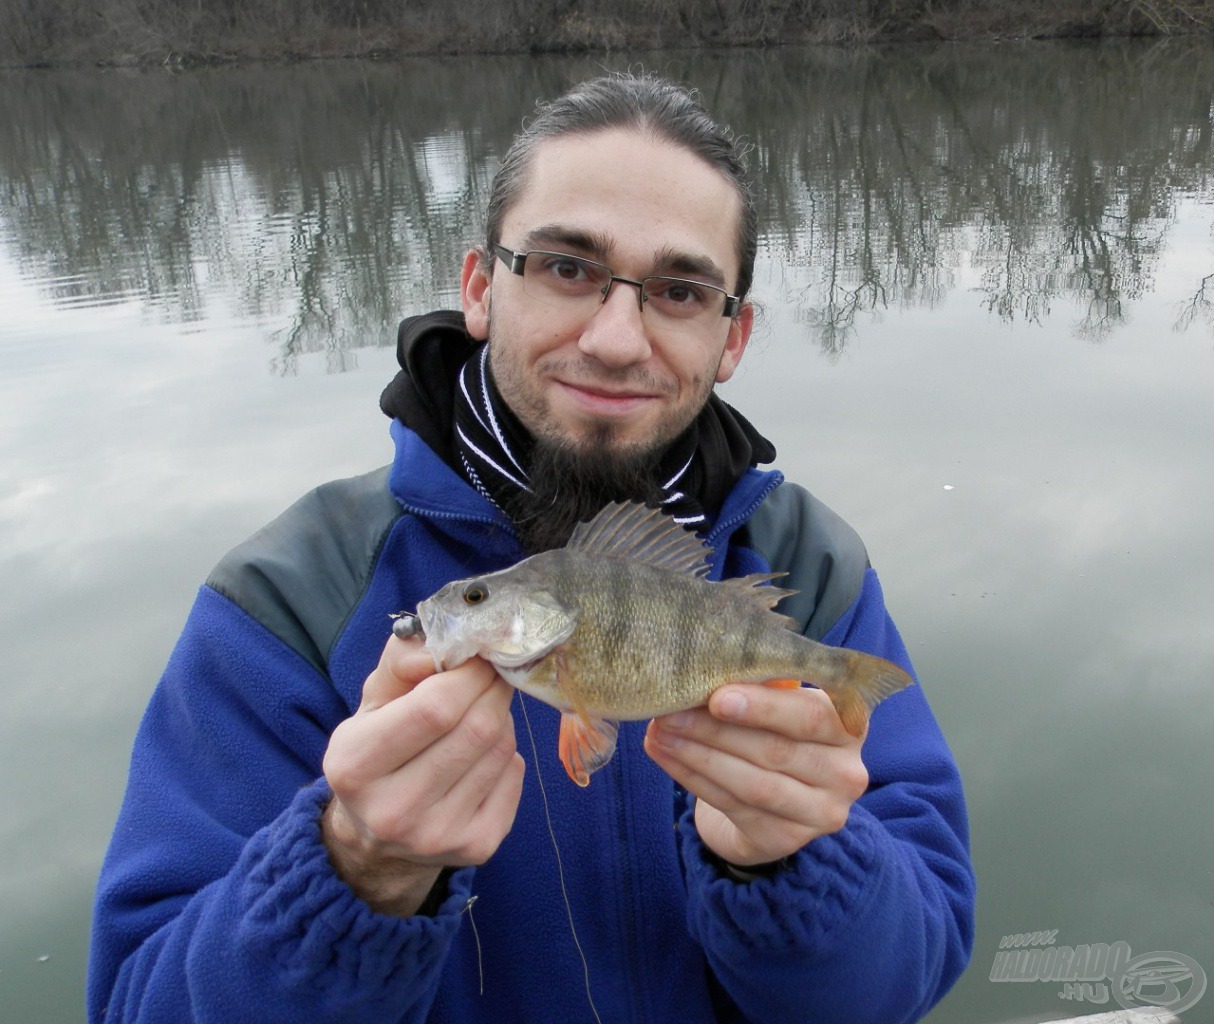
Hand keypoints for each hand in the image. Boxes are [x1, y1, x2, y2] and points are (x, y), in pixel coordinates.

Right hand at [321, 635, 524, 915]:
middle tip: (492, 675)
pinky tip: (484, 756)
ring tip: (481, 715)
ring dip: (500, 720)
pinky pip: (515, 777)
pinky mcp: (475, 848)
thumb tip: (444, 641)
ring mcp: (437, 835)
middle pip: (476, 728)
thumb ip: (401, 660)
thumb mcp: (373, 702)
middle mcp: (392, 810)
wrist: (378, 841)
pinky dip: (508, 755)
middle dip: (492, 690)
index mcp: (355, 765)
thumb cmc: (379, 751)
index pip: (434, 707)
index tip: (478, 657)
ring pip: (500, 750)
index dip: (469, 674)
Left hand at [643, 684, 868, 867]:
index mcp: (849, 726)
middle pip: (775, 751)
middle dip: (715, 730)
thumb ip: (763, 686)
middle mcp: (846, 773)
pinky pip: (732, 806)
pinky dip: (692, 778)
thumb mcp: (780, 705)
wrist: (775, 800)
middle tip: (671, 712)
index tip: (716, 697)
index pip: (809, 715)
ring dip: (697, 755)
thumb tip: (710, 665)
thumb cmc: (775, 731)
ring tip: (659, 732)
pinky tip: (665, 755)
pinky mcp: (786, 839)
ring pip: (751, 783)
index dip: (763, 707)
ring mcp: (820, 812)